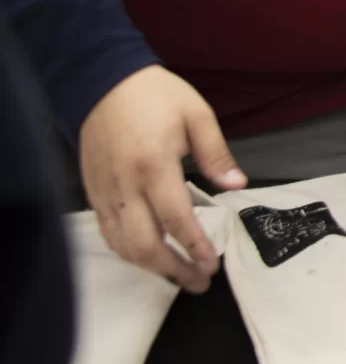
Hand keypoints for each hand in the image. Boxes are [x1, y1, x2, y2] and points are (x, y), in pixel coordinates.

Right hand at [78, 65, 243, 292]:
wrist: (103, 82)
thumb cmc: (156, 95)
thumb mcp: (197, 115)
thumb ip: (216, 153)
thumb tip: (236, 185)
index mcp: (154, 165)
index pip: (175, 218)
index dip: (194, 246)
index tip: (211, 264)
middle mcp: (125, 185)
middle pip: (144, 243)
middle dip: (173, 268)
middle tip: (198, 281)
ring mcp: (104, 191)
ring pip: (122, 244)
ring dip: (150, 266)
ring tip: (178, 275)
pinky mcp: (92, 192)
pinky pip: (107, 232)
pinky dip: (128, 251)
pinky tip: (148, 255)